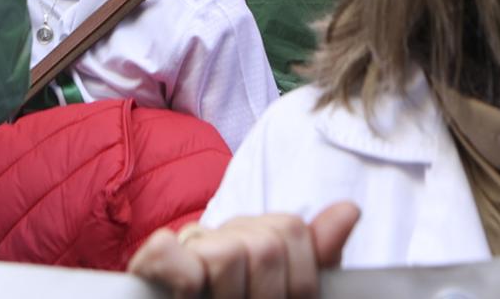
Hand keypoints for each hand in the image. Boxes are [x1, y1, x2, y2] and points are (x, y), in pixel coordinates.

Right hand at [127, 203, 358, 298]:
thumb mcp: (289, 290)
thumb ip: (318, 257)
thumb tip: (350, 209)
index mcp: (258, 237)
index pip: (292, 229)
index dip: (300, 281)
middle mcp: (224, 234)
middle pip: (268, 244)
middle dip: (269, 295)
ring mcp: (188, 246)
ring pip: (229, 253)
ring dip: (230, 296)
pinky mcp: (150, 262)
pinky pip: (170, 253)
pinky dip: (184, 279)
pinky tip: (188, 296)